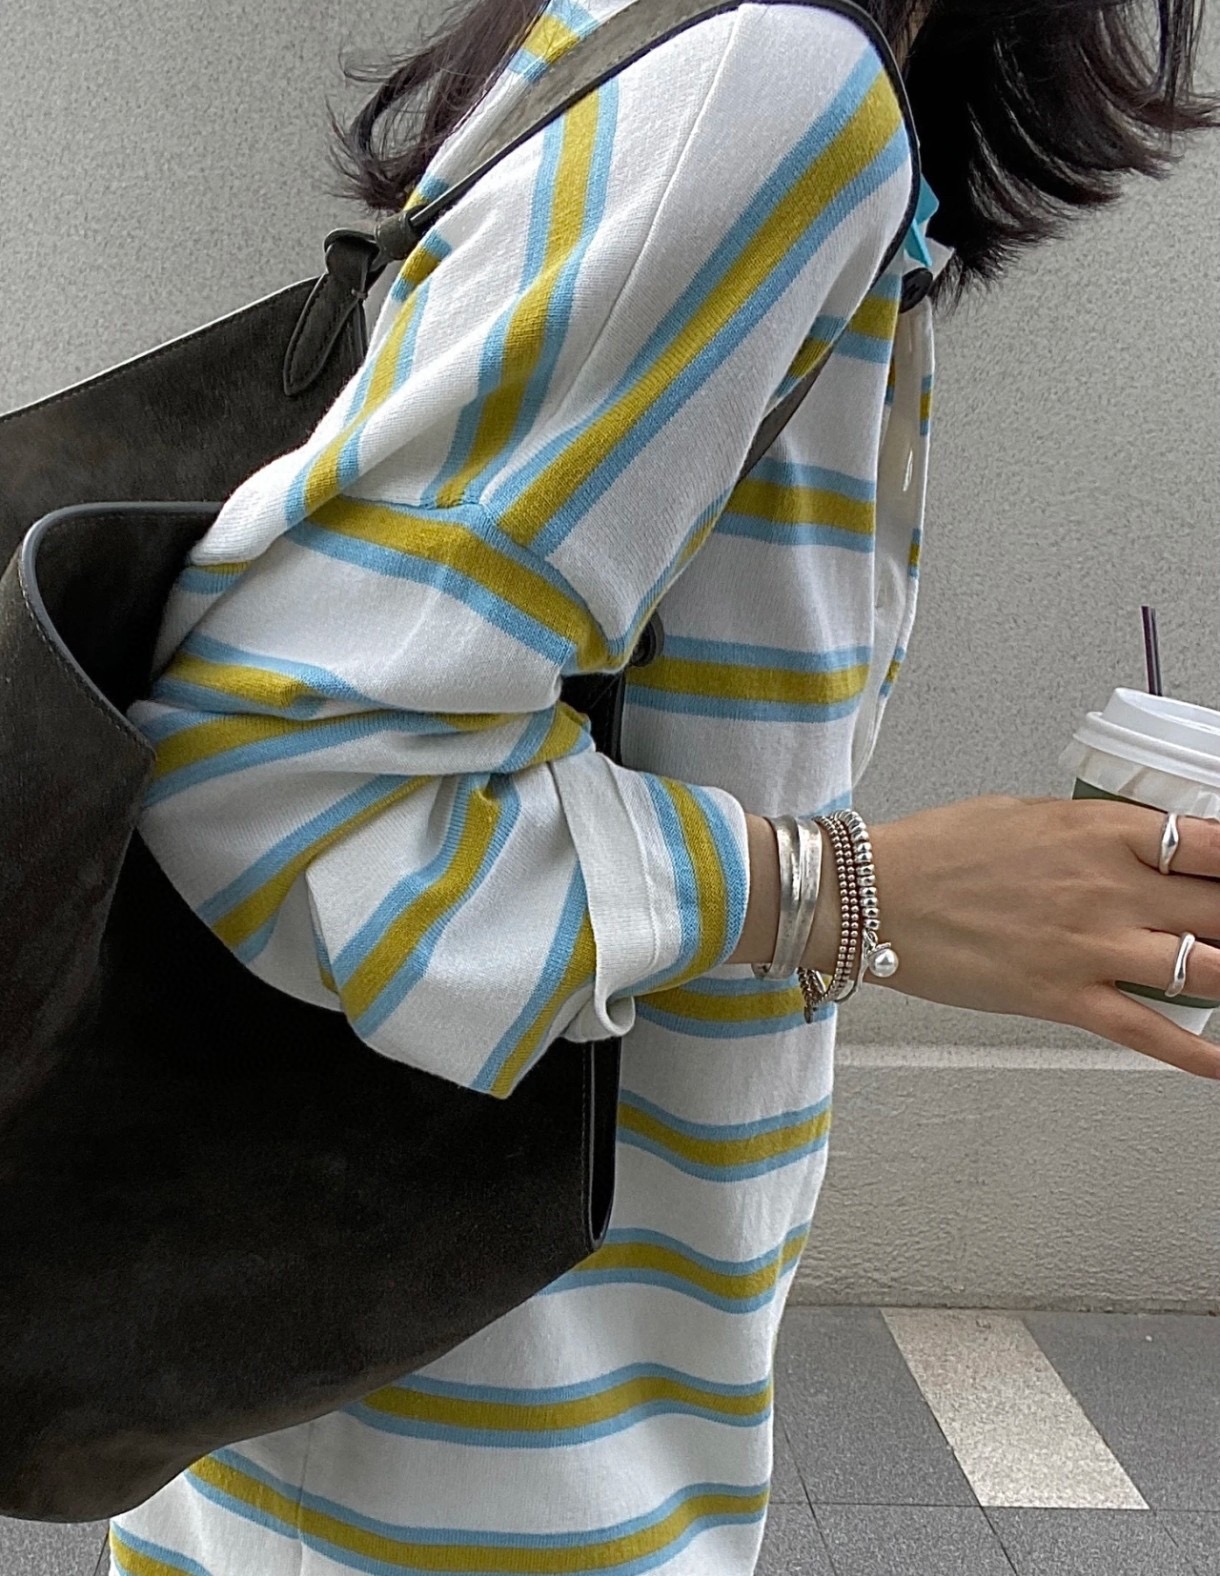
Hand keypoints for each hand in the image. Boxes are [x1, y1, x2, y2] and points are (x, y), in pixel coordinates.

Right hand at [864, 794, 1219, 1079]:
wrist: (873, 895)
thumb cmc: (936, 852)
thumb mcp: (1026, 813)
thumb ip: (1090, 832)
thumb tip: (1133, 846)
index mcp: (1099, 831)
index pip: (1212, 843)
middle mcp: (1107, 888)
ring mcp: (1089, 947)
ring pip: (1206, 969)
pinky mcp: (1062, 997)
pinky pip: (1150, 1032)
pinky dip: (1198, 1052)